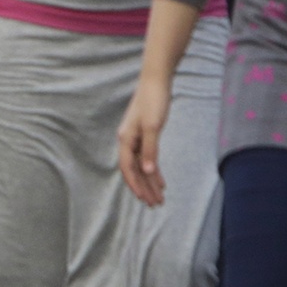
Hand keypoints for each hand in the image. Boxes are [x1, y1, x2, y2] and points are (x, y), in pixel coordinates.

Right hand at [117, 75, 172, 205]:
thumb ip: (150, 149)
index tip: (144, 200)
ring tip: (159, 197)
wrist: (156, 81)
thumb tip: (148, 171)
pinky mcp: (144, 135)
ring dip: (150, 182)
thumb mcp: (153, 126)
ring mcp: (135, 138)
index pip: (128, 168)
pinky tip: (160, 180)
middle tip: (155, 204)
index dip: (136, 185)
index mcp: (126, 139)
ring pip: (141, 166)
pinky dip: (154, 170)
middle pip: (135, 170)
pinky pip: (147, 158)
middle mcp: (128, 141)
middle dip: (144, 188)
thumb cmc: (153, 101)